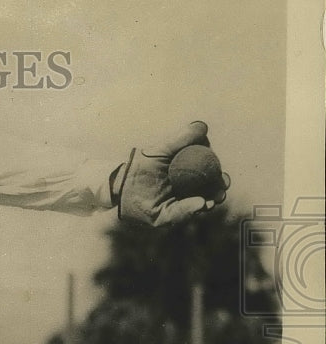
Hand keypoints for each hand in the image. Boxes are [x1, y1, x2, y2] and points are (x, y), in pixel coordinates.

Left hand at [113, 121, 230, 226]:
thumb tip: (203, 126)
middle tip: (222, 190)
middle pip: (208, 191)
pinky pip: (182, 214)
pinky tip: (201, 204)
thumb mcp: (160, 150)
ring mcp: (176, 203)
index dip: (219, 176)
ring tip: (212, 201)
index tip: (224, 178)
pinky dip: (193, 210)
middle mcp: (184, 189)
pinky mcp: (166, 216)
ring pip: (199, 205)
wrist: (118, 184)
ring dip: (209, 202)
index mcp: (186, 173)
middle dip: (218, 191)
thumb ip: (181, 138)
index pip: (208, 175)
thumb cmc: (140, 165)